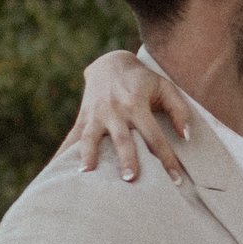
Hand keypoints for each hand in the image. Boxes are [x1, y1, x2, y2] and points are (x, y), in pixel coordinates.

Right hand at [59, 51, 193, 182]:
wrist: (110, 63)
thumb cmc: (143, 81)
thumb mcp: (165, 88)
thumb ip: (179, 111)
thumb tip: (186, 137)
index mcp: (137, 104)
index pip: (154, 136)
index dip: (166, 158)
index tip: (176, 180)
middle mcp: (115, 110)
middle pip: (122, 138)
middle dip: (127, 158)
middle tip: (131, 179)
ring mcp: (96, 114)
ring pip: (92, 137)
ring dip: (89, 155)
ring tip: (87, 173)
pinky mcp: (83, 117)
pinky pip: (73, 137)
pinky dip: (64, 153)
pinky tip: (56, 169)